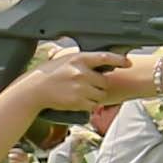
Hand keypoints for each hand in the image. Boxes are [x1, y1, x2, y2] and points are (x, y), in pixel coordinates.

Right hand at [14, 47, 160, 114]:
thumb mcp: (64, 60)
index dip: (119, 60)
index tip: (128, 63)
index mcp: (79, 58)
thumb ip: (82, 60)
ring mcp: (80, 88)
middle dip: (100, 85)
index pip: (105, 57)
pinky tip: (78, 100)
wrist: (34, 90)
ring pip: (100, 94)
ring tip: (82, 93)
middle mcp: (81, 72)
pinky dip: (89, 105)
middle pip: (104, 81)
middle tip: (90, 85)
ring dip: (95, 96)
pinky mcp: (78, 102)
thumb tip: (100, 61)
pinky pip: (93, 105)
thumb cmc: (49, 74)